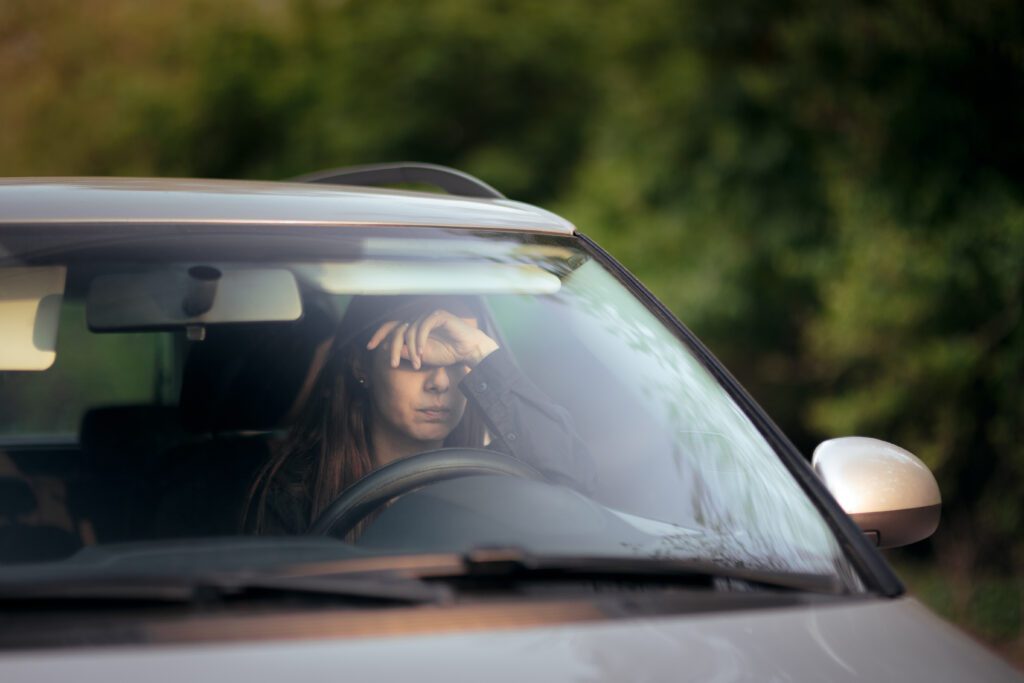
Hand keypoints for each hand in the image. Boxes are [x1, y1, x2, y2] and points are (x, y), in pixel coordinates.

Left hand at [367, 309, 498, 369]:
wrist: (469, 351)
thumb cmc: (448, 353)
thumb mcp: (422, 357)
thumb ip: (407, 353)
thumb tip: (390, 350)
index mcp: (413, 327)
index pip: (391, 327)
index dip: (379, 334)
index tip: (369, 347)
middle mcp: (418, 319)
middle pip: (397, 329)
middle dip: (394, 347)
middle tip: (393, 363)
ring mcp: (427, 315)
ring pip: (410, 330)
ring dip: (412, 349)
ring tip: (418, 363)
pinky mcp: (438, 315)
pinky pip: (423, 326)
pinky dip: (420, 341)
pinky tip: (422, 353)